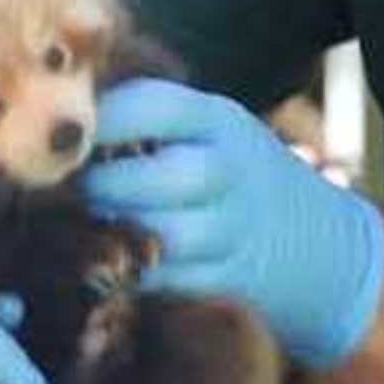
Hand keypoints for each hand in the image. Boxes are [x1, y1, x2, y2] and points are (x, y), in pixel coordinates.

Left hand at [84, 79, 383, 367]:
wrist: (319, 239)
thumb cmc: (231, 169)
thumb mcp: (209, 129)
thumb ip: (148, 120)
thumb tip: (64, 124)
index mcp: (220, 120)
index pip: (153, 105)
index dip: (100, 119)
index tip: (68, 133)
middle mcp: (231, 171)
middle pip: (160, 177)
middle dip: (103, 184)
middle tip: (71, 187)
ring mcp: (234, 229)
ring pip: (163, 235)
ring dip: (115, 231)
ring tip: (89, 221)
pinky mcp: (228, 278)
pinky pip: (166, 278)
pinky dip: (131, 268)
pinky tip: (113, 252)